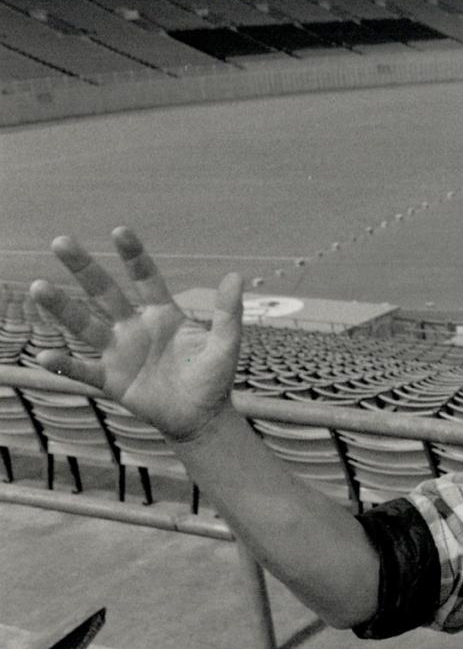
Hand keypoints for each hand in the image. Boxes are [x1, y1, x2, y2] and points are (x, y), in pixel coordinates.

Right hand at [29, 228, 242, 442]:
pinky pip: (83, 370)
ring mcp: (119, 352)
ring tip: (39, 287)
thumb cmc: (214, 378)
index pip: (145, 278)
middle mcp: (135, 328)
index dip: (133, 256)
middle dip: (84, 269)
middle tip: (61, 242)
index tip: (120, 231)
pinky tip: (44, 356)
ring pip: (85, 325)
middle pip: (105, 292)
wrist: (201, 418)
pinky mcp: (111, 380)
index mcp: (162, 314)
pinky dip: (64, 365)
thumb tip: (236, 276)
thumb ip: (228, 312)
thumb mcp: (225, 345)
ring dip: (63, 308)